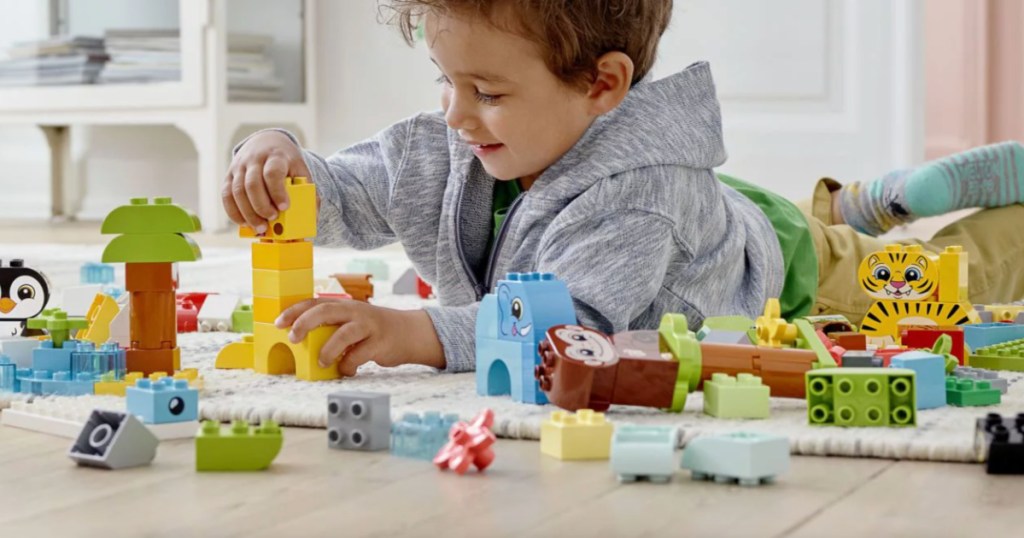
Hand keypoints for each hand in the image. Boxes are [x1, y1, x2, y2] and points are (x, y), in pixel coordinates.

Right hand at [223, 130, 311, 232]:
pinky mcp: (229, 175)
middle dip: (261, 206)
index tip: (284, 207)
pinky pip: (226, 195)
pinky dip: (234, 212)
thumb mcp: (300, 170)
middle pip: (252, 184)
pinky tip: (244, 223)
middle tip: (271, 220)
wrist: (267, 142)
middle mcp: (254, 159)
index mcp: (276, 156)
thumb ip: (307, 191)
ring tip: (259, 228)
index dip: (277, 191)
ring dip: (247, 213)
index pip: (273, 173)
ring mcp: (239, 167)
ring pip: (237, 191)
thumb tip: (312, 218)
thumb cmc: (286, 161)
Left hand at [275, 297, 445, 375]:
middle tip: (292, 338)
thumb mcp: (352, 321)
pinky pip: (360, 355)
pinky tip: (347, 370)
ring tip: (322, 363)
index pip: (315, 302)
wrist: (410, 332)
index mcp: (344, 305)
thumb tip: (300, 343)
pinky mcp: (380, 342)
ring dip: (328, 349)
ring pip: (344, 333)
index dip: (295, 311)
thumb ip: (332, 327)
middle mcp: (355, 311)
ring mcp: (369, 326)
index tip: (278, 323)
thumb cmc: (374, 330)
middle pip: (326, 310)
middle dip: (305, 323)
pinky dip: (349, 365)